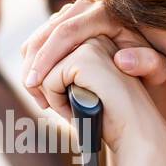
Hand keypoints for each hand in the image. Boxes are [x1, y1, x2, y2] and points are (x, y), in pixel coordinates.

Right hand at [20, 0, 165, 124]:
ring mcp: (73, 12)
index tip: (36, 82)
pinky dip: (34, 60)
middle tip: (30, 89)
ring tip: (36, 92)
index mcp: (104, 13)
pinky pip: (41, 38)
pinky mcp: (65, 21)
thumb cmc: (151, 63)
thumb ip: (147, 63)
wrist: (148, 51)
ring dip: (31, 64)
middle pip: (46, 32)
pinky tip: (39, 82)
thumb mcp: (157, 66)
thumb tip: (122, 60)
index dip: (47, 59)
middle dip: (33, 63)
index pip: (65, 33)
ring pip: (39, 35)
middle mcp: (86, 6)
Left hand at [32, 34, 165, 151]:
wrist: (138, 133)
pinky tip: (79, 112)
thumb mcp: (80, 86)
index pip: (43, 46)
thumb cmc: (110, 114)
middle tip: (58, 108)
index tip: (53, 101)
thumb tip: (28, 76)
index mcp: (92, 34)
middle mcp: (93, 32)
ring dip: (51, 97)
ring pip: (42, 70)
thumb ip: (59, 69)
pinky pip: (49, 81)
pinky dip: (58, 104)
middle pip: (36, 54)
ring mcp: (90, 43)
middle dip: (40, 87)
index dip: (40, 78)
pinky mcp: (86, 58)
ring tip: (74, 111)